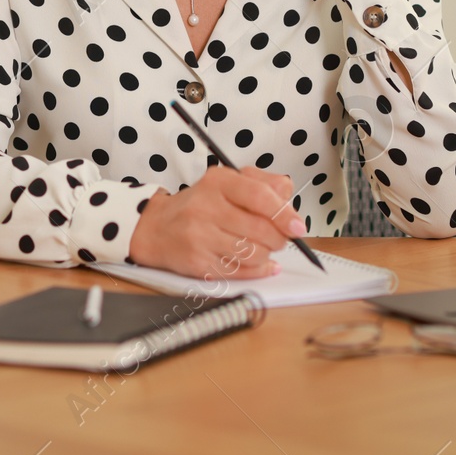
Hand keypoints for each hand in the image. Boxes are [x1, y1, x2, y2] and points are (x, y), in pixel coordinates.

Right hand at [128, 167, 303, 278]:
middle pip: (260, 229)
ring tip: (262, 247)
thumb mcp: (228, 182)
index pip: (259, 196)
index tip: (298, 226)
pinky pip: (241, 272)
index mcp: (218, 182)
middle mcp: (206, 207)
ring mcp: (200, 237)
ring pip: (253, 253)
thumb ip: (263, 184)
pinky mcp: (198, 263)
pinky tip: (261, 264)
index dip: (284, 213)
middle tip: (280, 237)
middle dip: (279, 238)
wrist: (157, 228)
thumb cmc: (200, 204)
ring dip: (267, 254)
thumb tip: (289, 202)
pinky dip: (258, 270)